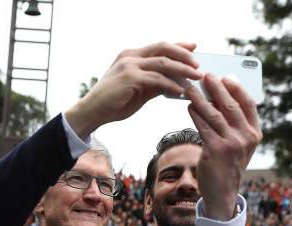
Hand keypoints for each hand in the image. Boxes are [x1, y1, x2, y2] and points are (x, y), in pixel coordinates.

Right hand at [65, 42, 201, 137]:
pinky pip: (157, 79)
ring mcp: (130, 65)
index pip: (159, 46)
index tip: (194, 48)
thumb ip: (154, 84)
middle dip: (184, 55)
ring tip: (196, 77)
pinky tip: (180, 92)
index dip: (178, 46)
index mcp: (131, 56)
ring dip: (182, 70)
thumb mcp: (138, 91)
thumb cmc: (113, 103)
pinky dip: (171, 85)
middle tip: (198, 65)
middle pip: (164, 47)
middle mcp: (130, 56)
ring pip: (163, 62)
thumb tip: (174, 83)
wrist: (92, 112)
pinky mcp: (130, 78)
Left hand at [186, 74, 261, 219]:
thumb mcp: (237, 144)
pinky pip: (203, 126)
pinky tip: (189, 106)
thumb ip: (234, 124)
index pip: (249, 104)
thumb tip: (219, 97)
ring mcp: (232, 144)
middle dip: (217, 88)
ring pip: (214, 114)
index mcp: (255, 134)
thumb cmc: (227, 164)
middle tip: (207, 75)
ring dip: (201, 98)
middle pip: (231, 105)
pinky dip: (195, 114)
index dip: (238, 88)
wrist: (221, 192)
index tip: (227, 76)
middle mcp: (246, 137)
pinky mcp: (215, 149)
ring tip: (191, 88)